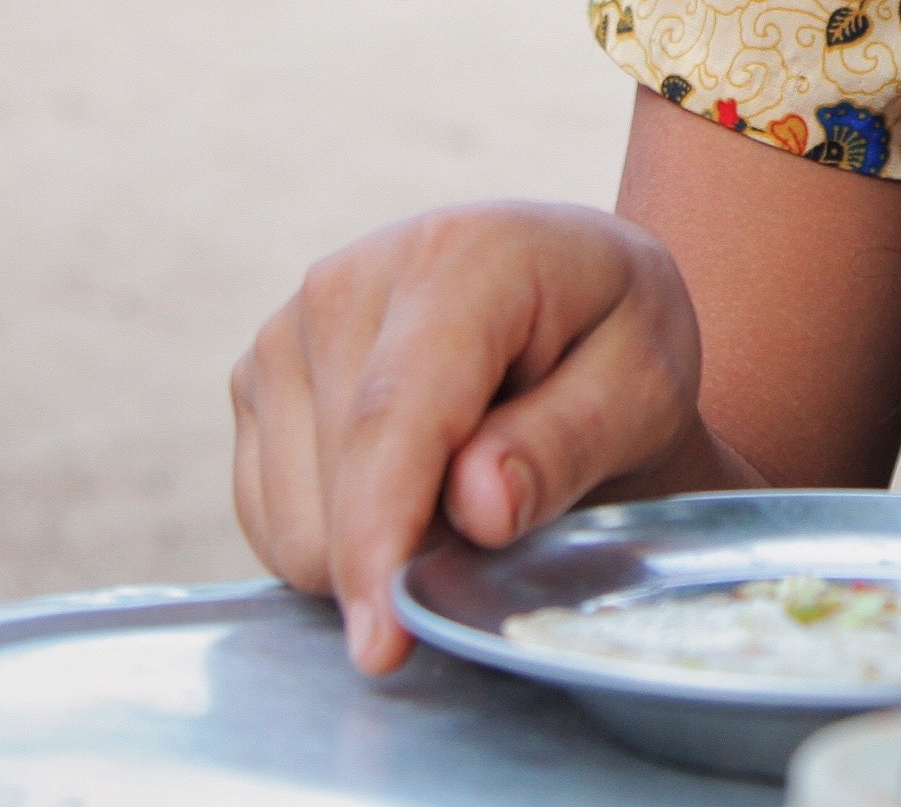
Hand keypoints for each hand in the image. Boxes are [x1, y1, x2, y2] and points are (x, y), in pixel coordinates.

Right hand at [228, 202, 733, 672]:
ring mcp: (285, 332)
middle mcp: (345, 283)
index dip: (381, 538)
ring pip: (298, 527)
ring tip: (463, 480)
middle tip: (511, 506)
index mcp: (456, 258)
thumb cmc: (613, 338)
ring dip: (383, 546)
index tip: (384, 642)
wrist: (568, 291)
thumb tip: (478, 509)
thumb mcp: (645, 387)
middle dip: (419, 548)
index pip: (394, 419)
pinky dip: (343, 540)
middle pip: (341, 490)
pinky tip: (410, 484)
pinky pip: (274, 528)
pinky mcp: (255, 383)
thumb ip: (567, 444)